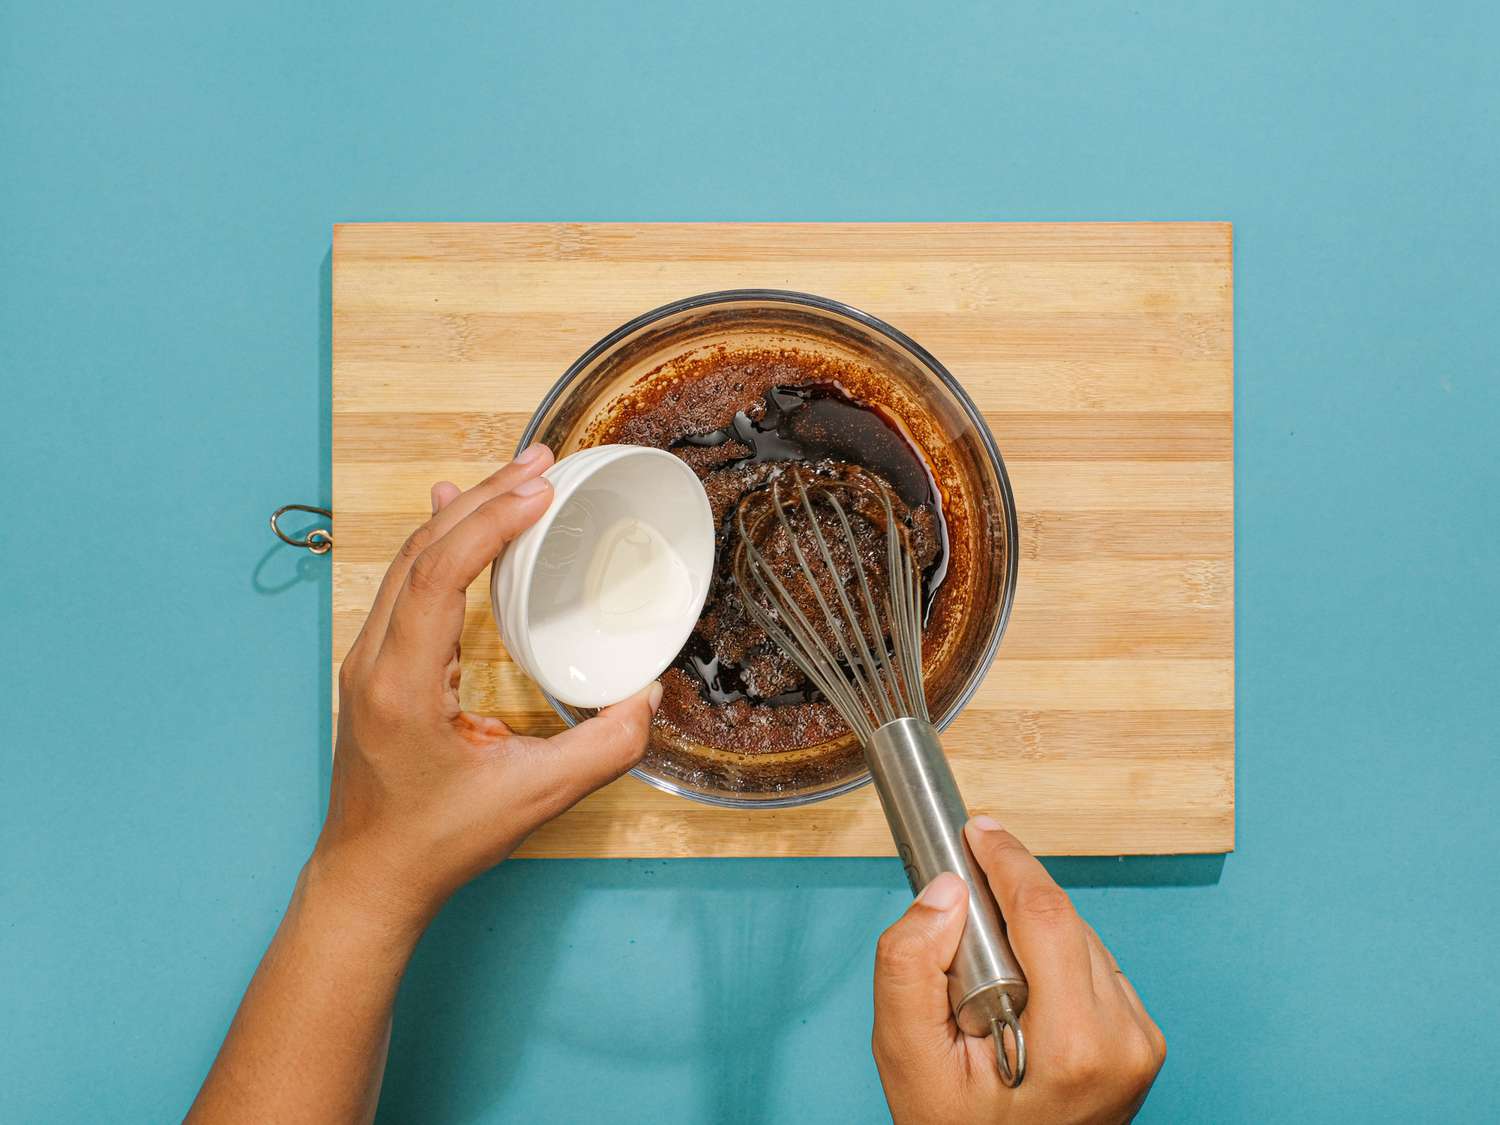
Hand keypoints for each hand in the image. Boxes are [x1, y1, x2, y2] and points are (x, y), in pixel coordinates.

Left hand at [315, 444, 660, 929]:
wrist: (371, 877)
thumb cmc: (439, 842)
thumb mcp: (534, 799)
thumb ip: (603, 750)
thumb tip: (649, 696)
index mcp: (402, 685)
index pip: (439, 574)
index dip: (491, 523)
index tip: (541, 491)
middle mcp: (374, 660)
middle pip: (422, 550)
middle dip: (486, 498)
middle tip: (543, 461)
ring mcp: (367, 659)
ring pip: (408, 560)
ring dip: (464, 514)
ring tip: (517, 477)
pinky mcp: (376, 666)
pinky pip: (405, 582)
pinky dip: (443, 542)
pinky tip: (459, 517)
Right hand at [872, 817, 1165, 1124]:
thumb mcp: (905, 1054)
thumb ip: (910, 963)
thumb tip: (948, 890)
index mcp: (1075, 1045)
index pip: (1047, 914)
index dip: (1007, 860)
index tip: (977, 832)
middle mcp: (1123, 1039)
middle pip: (1063, 918)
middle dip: (1008, 905)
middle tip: (960, 933)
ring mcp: (1139, 1042)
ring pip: (1081, 935)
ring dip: (1031, 934)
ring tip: (988, 986)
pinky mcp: (1142, 1041)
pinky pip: (1093, 964)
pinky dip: (1053, 961)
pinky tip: (1020, 997)